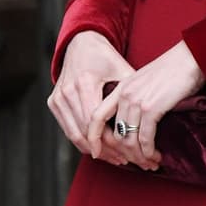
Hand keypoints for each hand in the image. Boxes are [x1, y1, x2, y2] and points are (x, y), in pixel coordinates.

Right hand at [49, 30, 133, 164]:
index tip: (126, 154)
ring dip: (94, 150)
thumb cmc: (106, 58)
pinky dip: (82, 142)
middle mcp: (68, 91)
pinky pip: (67, 129)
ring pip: (74, 134)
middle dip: (106, 150)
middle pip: (85, 132)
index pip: (96, 122)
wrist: (81, 45)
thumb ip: (132, 93)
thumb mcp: (123, 70)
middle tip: (124, 160)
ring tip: (114, 158)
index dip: (112, 141)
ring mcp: (58, 98)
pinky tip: (98, 149)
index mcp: (85, 83)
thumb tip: (152, 117)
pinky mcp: (53, 102)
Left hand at [89, 40, 205, 170]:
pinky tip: (156, 156)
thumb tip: (136, 124)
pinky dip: (149, 152)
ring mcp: (136, 101)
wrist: (192, 57)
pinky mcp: (151, 108)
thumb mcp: (146, 82)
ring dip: (139, 157)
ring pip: (129, 140)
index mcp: (120, 88)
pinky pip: (144, 139)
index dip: (93, 138)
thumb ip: (136, 98)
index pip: (96, 117)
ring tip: (151, 163)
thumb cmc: (175, 70)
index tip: (98, 154)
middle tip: (140, 164)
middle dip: (126, 155)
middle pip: (115, 135)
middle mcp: (124, 95)